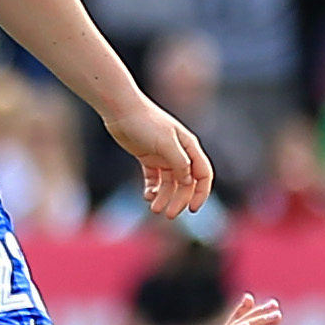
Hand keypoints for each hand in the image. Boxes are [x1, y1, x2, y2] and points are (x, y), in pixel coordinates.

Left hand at [104, 98, 214, 219]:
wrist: (121, 110)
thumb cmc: (146, 122)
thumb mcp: (166, 143)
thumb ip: (180, 163)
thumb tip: (189, 182)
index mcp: (189, 147)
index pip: (203, 175)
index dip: (201, 194)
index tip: (192, 209)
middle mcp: (179, 153)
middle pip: (186, 184)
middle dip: (179, 200)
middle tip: (167, 215)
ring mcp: (163, 156)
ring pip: (169, 184)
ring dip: (164, 198)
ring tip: (154, 208)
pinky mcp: (148, 158)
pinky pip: (154, 180)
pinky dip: (153, 190)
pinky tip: (147, 195)